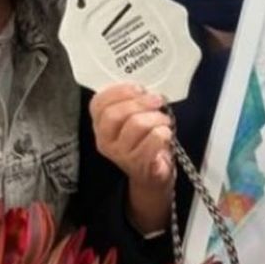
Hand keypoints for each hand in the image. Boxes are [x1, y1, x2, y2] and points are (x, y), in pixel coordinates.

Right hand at [89, 83, 174, 233]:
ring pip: (137, 124)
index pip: (98, 104)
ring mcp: (120, 155)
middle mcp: (105, 141)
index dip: (120, 91)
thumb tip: (143, 89)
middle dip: (140, 102)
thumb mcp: (132, 118)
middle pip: (115, 114)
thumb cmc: (144, 141)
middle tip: (156, 100)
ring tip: (163, 121)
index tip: (139, 88)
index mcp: (101, 125)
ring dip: (156, 118)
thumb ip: (131, 101)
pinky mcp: (139, 165)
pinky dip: (163, 133)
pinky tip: (165, 134)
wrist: (152, 174)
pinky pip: (153, 141)